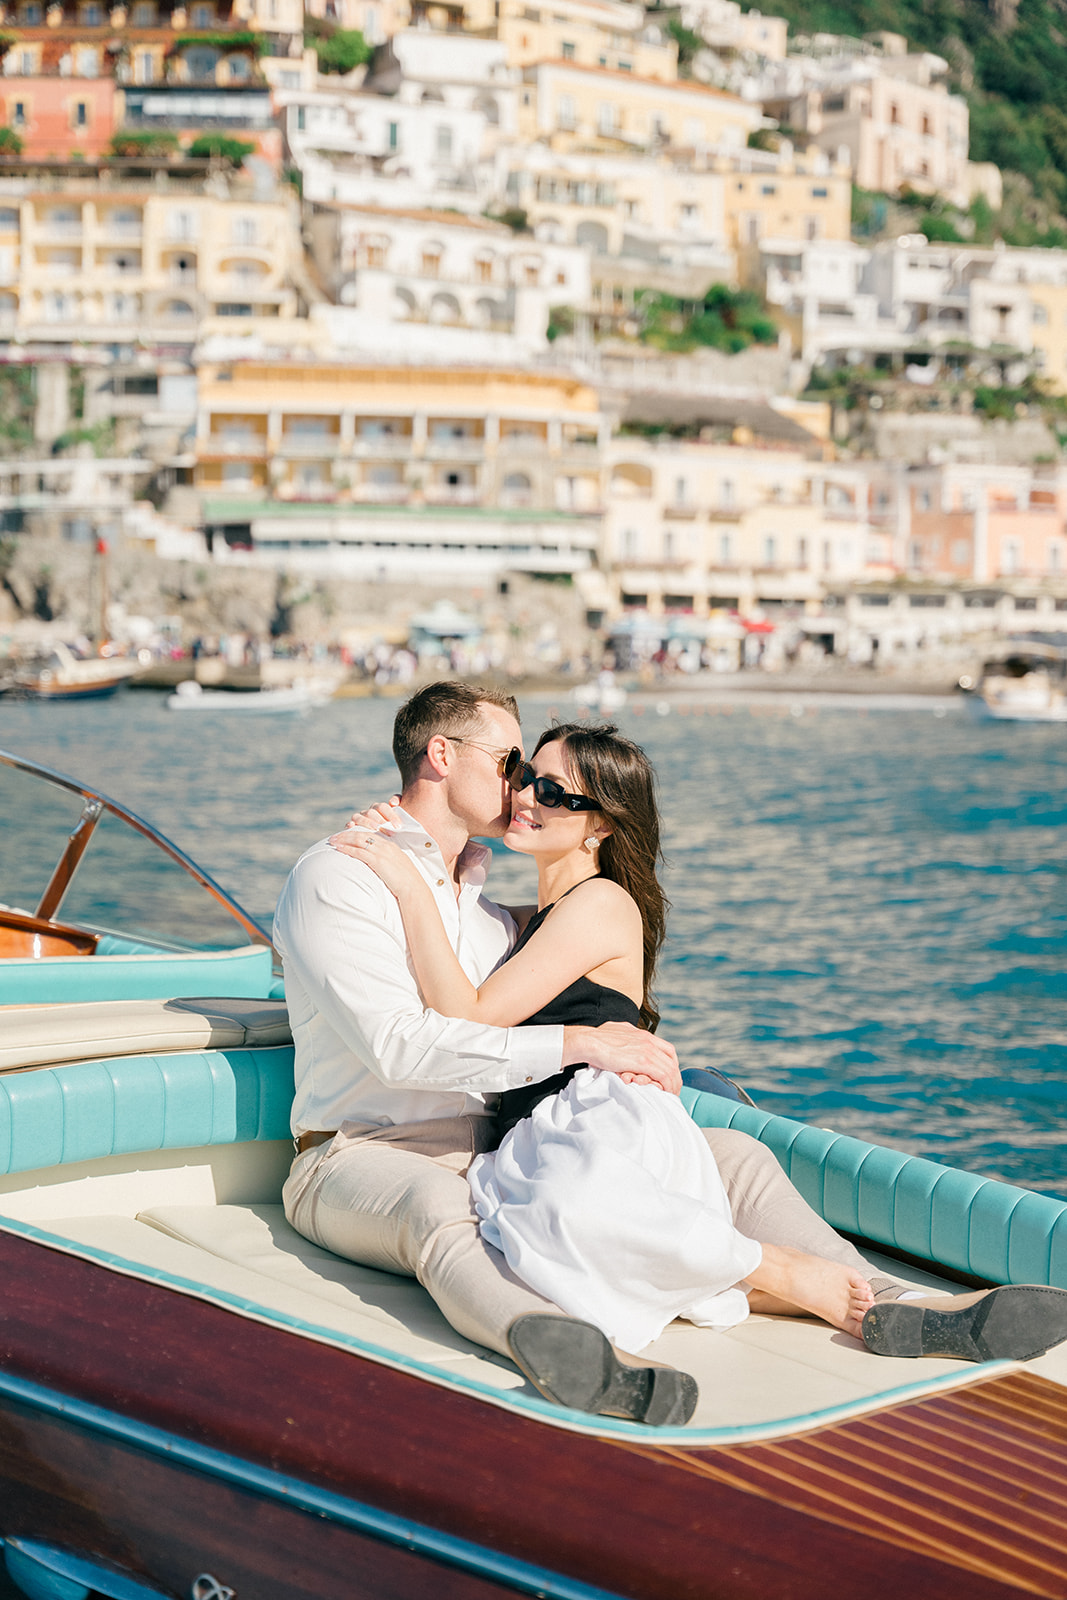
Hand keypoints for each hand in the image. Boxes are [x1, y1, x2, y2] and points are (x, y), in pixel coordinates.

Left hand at [330, 829, 422, 898]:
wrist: (413, 888)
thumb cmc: (406, 882)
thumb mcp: (397, 867)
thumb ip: (388, 862)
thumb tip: (380, 866)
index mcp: (391, 846)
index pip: (370, 835)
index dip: (356, 834)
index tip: (346, 835)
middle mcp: (386, 846)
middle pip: (362, 835)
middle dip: (346, 834)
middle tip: (334, 836)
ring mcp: (382, 852)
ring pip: (358, 840)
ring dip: (343, 839)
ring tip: (332, 841)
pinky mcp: (378, 861)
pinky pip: (359, 852)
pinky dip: (347, 849)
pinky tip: (339, 849)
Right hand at [337, 796, 402, 836]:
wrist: (384, 844)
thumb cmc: (393, 831)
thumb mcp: (398, 822)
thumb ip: (399, 807)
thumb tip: (393, 802)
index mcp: (379, 809)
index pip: (382, 807)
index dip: (390, 815)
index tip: (398, 825)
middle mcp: (368, 813)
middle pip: (371, 812)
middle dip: (380, 821)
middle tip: (389, 831)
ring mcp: (359, 819)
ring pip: (359, 816)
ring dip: (367, 822)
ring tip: (376, 829)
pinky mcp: (351, 827)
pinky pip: (349, 824)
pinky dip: (350, 824)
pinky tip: (352, 826)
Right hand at [562, 1022, 680, 1095]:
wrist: (587, 1041)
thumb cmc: (595, 1038)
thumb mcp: (615, 1032)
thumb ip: (625, 1036)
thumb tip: (624, 1037)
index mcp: (642, 1034)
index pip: (667, 1049)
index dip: (671, 1064)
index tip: (669, 1075)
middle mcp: (648, 1041)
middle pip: (672, 1061)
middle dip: (675, 1076)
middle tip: (673, 1089)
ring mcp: (647, 1050)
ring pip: (670, 1069)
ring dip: (673, 1084)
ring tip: (671, 1095)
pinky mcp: (643, 1061)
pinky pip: (663, 1075)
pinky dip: (667, 1086)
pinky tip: (665, 1093)